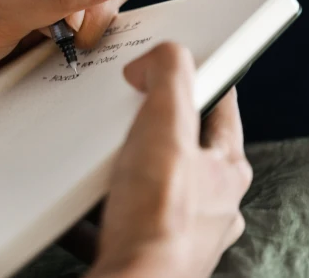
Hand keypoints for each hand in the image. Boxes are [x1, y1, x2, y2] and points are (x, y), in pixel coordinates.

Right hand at [88, 43, 252, 277]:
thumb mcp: (166, 123)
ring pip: (158, 189)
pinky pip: (126, 221)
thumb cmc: (157, 215)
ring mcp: (181, 233)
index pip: (223, 112)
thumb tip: (161, 58)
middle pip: (189, 153)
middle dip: (162, 132)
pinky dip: (104, 210)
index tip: (192, 69)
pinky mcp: (148, 251)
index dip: (207, 84)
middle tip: (136, 115)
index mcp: (224, 171)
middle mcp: (211, 206)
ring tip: (107, 161)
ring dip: (133, 173)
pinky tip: (83, 205)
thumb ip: (169, 75)